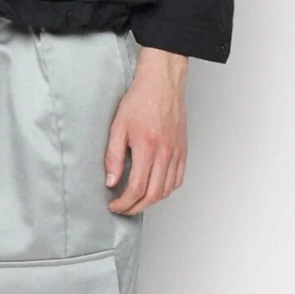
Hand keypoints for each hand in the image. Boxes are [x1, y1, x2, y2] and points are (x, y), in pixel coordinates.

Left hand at [103, 46, 187, 213]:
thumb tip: (111, 181)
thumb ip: (113, 157)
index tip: (114, 205)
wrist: (162, 84)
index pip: (137, 188)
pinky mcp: (183, 151)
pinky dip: (165, 190)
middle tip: (123, 208)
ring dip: (151, 201)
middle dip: (135, 207)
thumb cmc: (140, 101)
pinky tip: (154, 188)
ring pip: (166, 190)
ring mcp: (176, 153)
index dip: (124, 202)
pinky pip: (177, 179)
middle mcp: (165, 153)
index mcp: (147, 148)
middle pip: (153, 195)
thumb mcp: (118, 127)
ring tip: (136, 200)